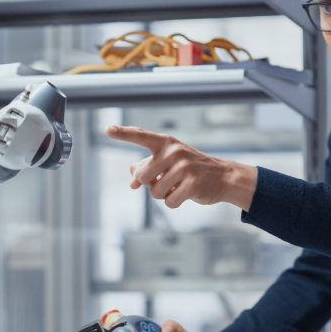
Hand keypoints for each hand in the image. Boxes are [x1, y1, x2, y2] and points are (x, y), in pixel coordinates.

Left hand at [105, 126, 257, 210]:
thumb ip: (148, 167)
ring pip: (155, 192)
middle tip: (166, 180)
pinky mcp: (192, 185)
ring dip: (164, 195)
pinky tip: (186, 194)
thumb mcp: (170, 162)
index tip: (107, 129)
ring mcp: (184, 168)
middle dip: (150, 184)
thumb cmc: (191, 168)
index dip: (123, 133)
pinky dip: (175, 202)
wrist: (223, 177)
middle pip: (142, 176)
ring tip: (178, 186)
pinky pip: (169, 202)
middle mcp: (174, 152)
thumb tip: (132, 182)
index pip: (141, 136)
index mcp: (166, 143)